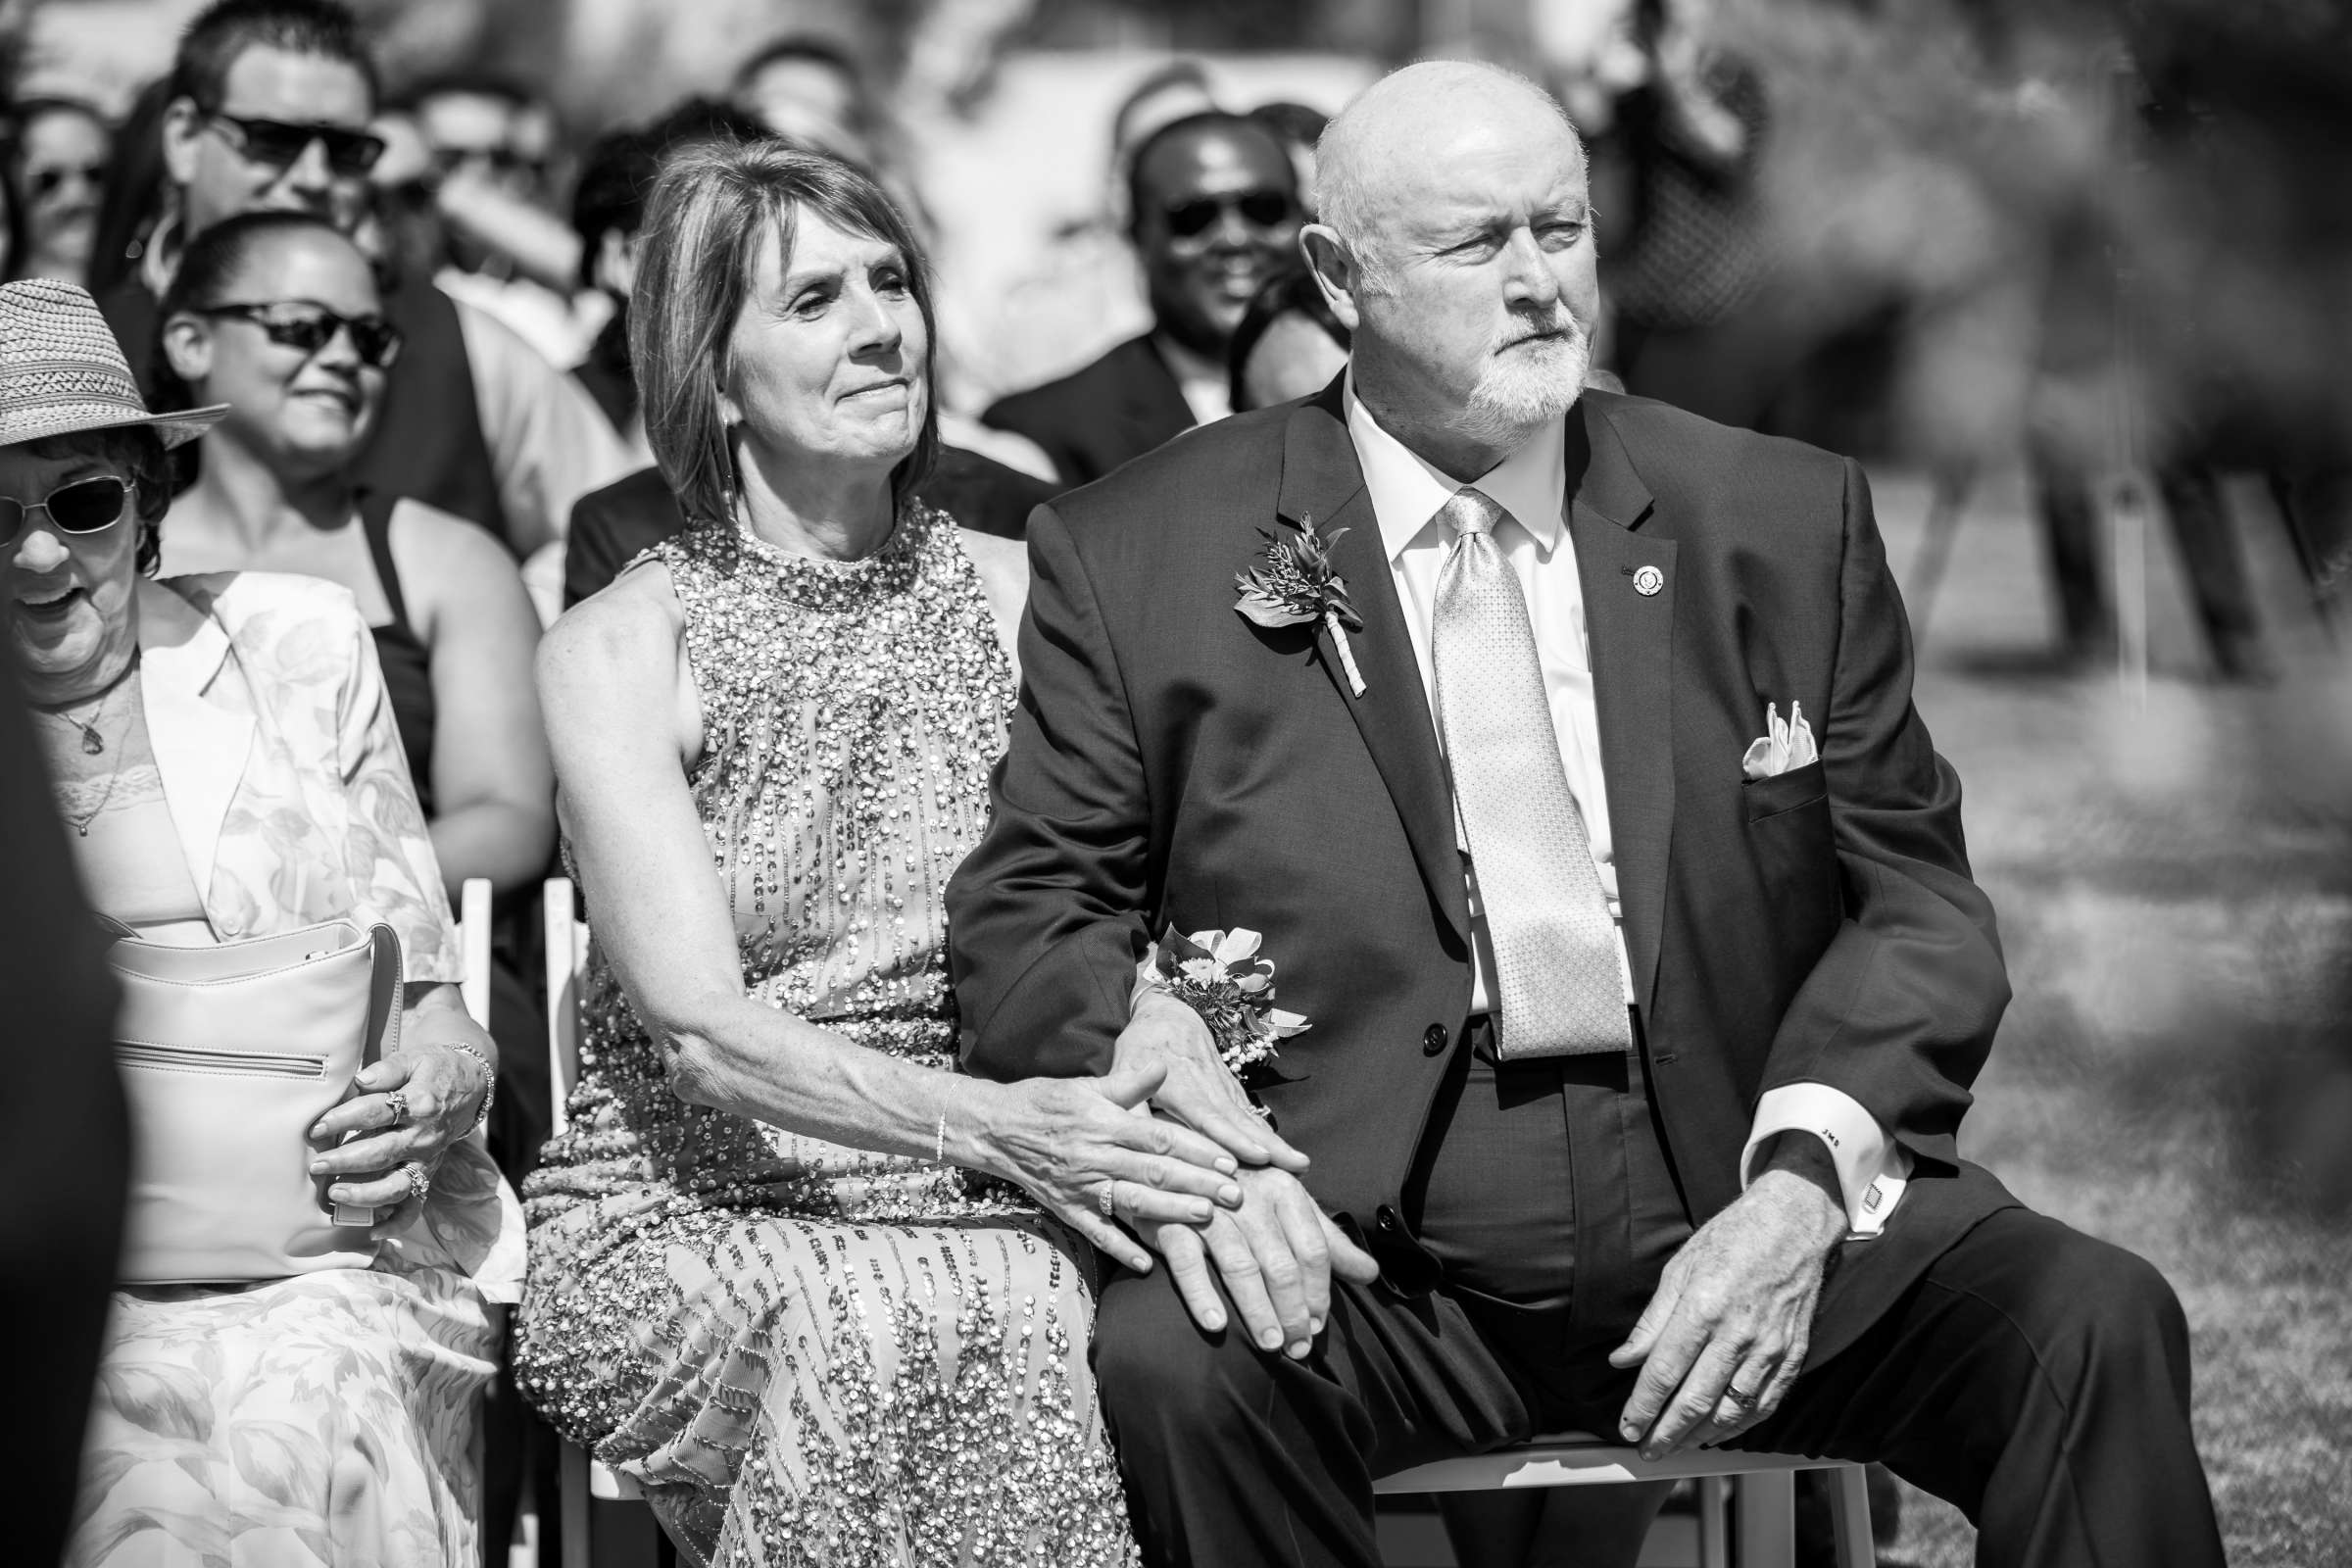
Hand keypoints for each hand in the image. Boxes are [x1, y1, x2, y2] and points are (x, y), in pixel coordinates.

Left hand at [309, 1013, 492, 1230]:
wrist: (469, 1085)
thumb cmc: (433, 1070)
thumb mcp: (414, 1059)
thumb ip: (388, 1070)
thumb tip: (361, 1080)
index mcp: (420, 1103)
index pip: (376, 1112)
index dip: (343, 1119)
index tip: (316, 1126)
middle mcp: (425, 1136)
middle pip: (382, 1153)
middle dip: (346, 1161)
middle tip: (316, 1166)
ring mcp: (427, 1159)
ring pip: (398, 1185)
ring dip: (365, 1194)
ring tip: (335, 1194)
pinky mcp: (427, 1174)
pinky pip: (415, 1205)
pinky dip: (396, 1223)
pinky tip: (372, 1231)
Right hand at [985, 1063, 1245, 1273]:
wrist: (996, 1128)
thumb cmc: (1046, 1102)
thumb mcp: (1087, 1085)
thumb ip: (1128, 1082)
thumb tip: (1164, 1065)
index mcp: (1105, 1123)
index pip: (1159, 1137)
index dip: (1196, 1149)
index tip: (1229, 1158)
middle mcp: (1096, 1156)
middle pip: (1154, 1171)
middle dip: (1198, 1183)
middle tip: (1236, 1193)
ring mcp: (1082, 1186)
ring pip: (1132, 1201)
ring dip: (1170, 1211)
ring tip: (1206, 1218)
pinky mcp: (1067, 1208)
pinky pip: (1097, 1232)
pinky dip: (1122, 1248)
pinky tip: (1148, 1264)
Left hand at [1116, 990, 1309, 1172]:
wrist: (1168, 1009)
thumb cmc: (1139, 1046)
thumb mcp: (1123, 1069)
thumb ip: (1129, 1101)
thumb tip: (1128, 1136)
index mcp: (1178, 1084)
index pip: (1208, 1116)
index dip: (1232, 1137)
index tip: (1257, 1156)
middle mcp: (1207, 1086)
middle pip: (1240, 1121)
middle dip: (1269, 1145)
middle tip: (1296, 1166)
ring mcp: (1223, 1086)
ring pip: (1250, 1117)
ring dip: (1275, 1142)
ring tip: (1301, 1164)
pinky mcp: (1230, 1088)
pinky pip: (1250, 1113)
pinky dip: (1268, 1133)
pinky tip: (1284, 1153)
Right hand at [1142, 1167, 1378, 1358]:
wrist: (1179, 1158)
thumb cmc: (1244, 1191)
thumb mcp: (1289, 1207)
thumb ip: (1328, 1241)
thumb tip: (1371, 1274)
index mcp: (1284, 1188)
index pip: (1313, 1248)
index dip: (1320, 1292)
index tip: (1319, 1325)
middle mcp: (1250, 1194)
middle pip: (1281, 1263)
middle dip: (1293, 1311)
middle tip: (1299, 1347)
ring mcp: (1208, 1206)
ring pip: (1240, 1266)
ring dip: (1258, 1310)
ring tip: (1271, 1346)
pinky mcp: (1171, 1221)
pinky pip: (1188, 1263)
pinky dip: (1202, 1295)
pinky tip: (1218, 1325)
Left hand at [1609, 1137, 1845, 1457]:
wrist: (1794, 1224)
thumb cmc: (1733, 1239)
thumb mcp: (1679, 1269)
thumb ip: (1652, 1321)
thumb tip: (1624, 1359)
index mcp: (1703, 1309)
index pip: (1664, 1373)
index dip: (1643, 1406)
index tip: (1628, 1425)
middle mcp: (1737, 1335)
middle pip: (1695, 1401)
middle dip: (1667, 1432)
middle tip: (1647, 1449)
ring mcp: (1769, 1349)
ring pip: (1731, 1411)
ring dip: (1700, 1437)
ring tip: (1678, 1446)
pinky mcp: (1792, 1356)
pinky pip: (1764, 1404)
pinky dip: (1739, 1426)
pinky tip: (1719, 1433)